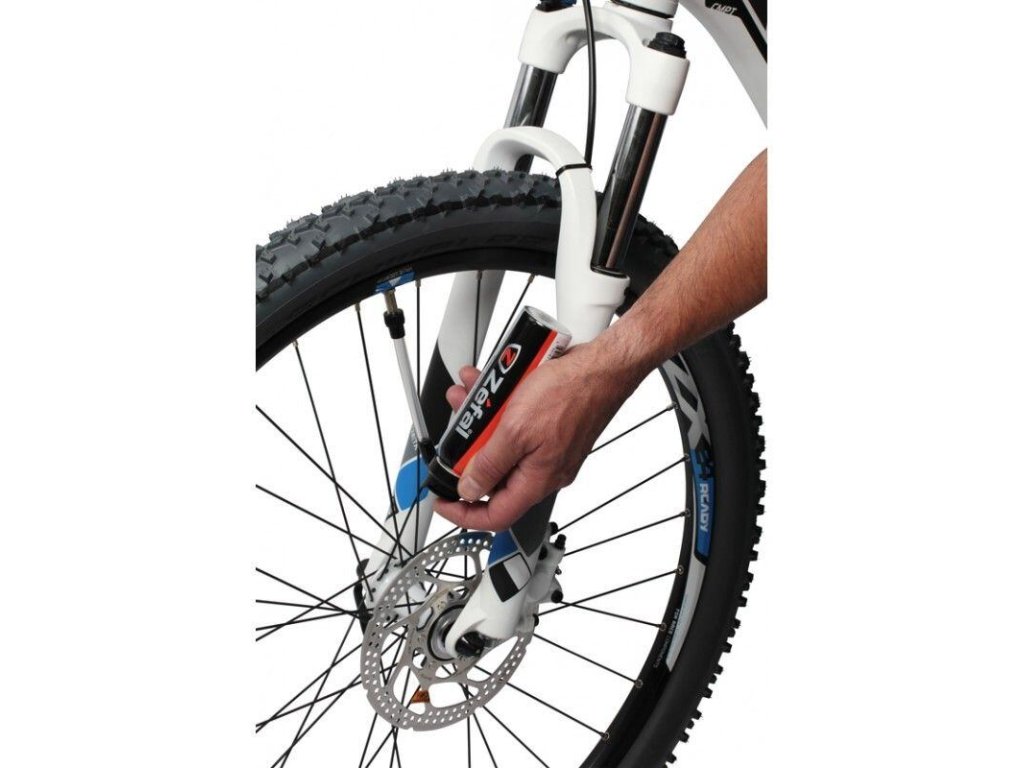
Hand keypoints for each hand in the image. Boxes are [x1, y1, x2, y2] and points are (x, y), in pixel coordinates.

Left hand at [433, 341, 640, 531]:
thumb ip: (489, 464)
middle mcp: (544, 471)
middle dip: (468, 451)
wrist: (602, 367)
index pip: (495, 516)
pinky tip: (491, 387)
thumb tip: (469, 489)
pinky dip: (499, 411)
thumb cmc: (570, 393)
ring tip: (469, 398)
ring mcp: (547, 450)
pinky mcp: (549, 430)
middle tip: (456, 431)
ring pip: (502, 447)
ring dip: (480, 424)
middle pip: (494, 476)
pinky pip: (516, 428)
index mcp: (537, 480)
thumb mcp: (515, 430)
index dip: (463, 513)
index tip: (443, 500)